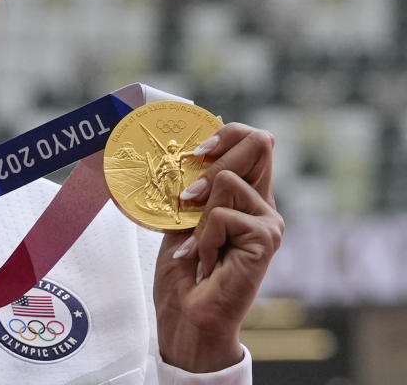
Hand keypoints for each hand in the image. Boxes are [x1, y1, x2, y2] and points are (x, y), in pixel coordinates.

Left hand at [153, 122, 284, 372]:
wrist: (187, 317)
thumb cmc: (182, 272)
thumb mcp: (181, 218)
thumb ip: (192, 185)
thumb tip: (197, 143)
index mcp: (246, 196)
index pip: (254, 141)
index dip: (228, 133)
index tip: (196, 153)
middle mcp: (263, 205)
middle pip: (259, 143)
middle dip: (211, 165)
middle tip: (188, 199)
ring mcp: (268, 221)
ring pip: (226, 180)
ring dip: (198, 216)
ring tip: (198, 248)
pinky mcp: (267, 238)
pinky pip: (220, 214)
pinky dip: (202, 238)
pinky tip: (206, 263)